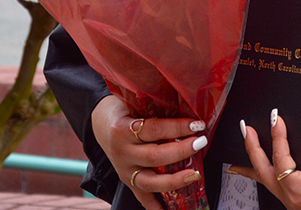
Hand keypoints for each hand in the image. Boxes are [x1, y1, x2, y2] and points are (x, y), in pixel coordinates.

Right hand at [90, 95, 206, 209]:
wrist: (99, 122)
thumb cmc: (123, 109)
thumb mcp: (134, 102)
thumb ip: (155, 106)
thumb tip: (188, 105)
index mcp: (123, 129)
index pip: (154, 129)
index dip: (178, 127)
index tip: (198, 124)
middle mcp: (122, 152)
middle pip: (154, 156)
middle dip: (181, 151)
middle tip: (201, 142)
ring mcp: (124, 170)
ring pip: (150, 181)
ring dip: (174, 181)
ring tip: (194, 174)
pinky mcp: (127, 181)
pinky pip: (141, 197)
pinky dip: (156, 206)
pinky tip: (169, 209)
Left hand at [239, 111, 300, 209]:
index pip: (282, 162)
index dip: (277, 139)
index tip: (275, 118)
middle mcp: (296, 204)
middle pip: (266, 174)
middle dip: (252, 151)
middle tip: (246, 129)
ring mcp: (299, 206)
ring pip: (270, 183)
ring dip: (256, 165)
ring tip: (241, 155)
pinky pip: (280, 188)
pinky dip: (269, 175)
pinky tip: (265, 170)